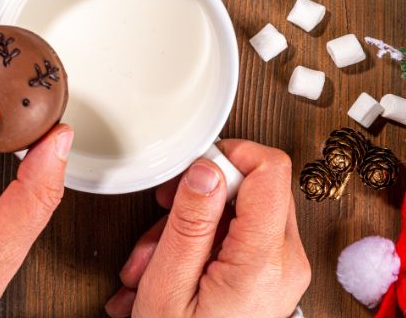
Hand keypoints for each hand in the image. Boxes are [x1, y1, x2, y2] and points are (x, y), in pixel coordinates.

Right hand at [105, 141, 310, 317]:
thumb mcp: (169, 283)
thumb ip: (191, 221)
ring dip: (191, 221)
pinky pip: (238, 231)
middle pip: (252, 185)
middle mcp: (284, 260)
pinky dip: (201, 237)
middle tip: (165, 210)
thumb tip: (206, 168)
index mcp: (264, 261)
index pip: (270, 169)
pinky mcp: (269, 271)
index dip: (231, 154)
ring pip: (238, 207)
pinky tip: (170, 262)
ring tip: (155, 254)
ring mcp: (280, 267)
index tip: (195, 168)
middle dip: (200, 193)